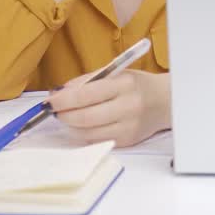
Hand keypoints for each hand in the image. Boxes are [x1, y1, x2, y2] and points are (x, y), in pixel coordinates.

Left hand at [47, 70, 171, 147]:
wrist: (165, 101)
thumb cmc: (136, 85)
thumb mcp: (116, 73)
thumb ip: (87, 81)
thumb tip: (59, 92)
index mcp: (124, 84)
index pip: (86, 94)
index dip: (63, 100)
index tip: (50, 101)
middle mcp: (128, 106)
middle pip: (84, 117)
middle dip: (64, 114)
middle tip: (56, 110)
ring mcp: (128, 126)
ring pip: (88, 132)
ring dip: (71, 125)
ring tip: (69, 116)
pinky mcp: (127, 140)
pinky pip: (97, 140)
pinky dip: (85, 133)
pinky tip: (84, 125)